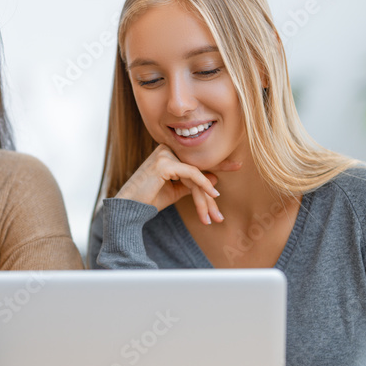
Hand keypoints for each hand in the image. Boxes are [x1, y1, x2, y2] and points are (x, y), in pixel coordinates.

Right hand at [116, 144, 236, 224]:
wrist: (129, 208)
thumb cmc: (149, 199)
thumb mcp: (176, 191)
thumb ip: (193, 184)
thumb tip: (214, 178)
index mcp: (168, 153)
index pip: (196, 159)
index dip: (217, 163)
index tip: (236, 165)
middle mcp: (166, 149)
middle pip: (198, 168)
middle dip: (212, 190)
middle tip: (228, 197)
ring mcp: (164, 154)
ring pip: (196, 174)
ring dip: (206, 198)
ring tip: (213, 216)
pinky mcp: (164, 163)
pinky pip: (191, 174)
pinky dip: (204, 185)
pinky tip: (213, 195)